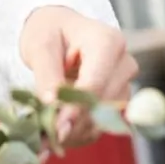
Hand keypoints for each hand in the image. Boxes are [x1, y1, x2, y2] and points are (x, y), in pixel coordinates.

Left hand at [20, 6, 137, 147]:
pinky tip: (57, 125)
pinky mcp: (118, 103)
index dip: (74, 108)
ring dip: (72, 130)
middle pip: (99, 105)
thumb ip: (47, 75)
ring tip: (44, 130)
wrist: (58, 29)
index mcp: (107, 41)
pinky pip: (99, 126)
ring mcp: (124, 84)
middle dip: (71, 122)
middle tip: (42, 134)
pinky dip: (77, 131)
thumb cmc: (49, 30)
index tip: (55, 127)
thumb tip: (52, 106)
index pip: (95, 83)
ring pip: (100, 120)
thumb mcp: (40, 45)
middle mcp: (123, 63)